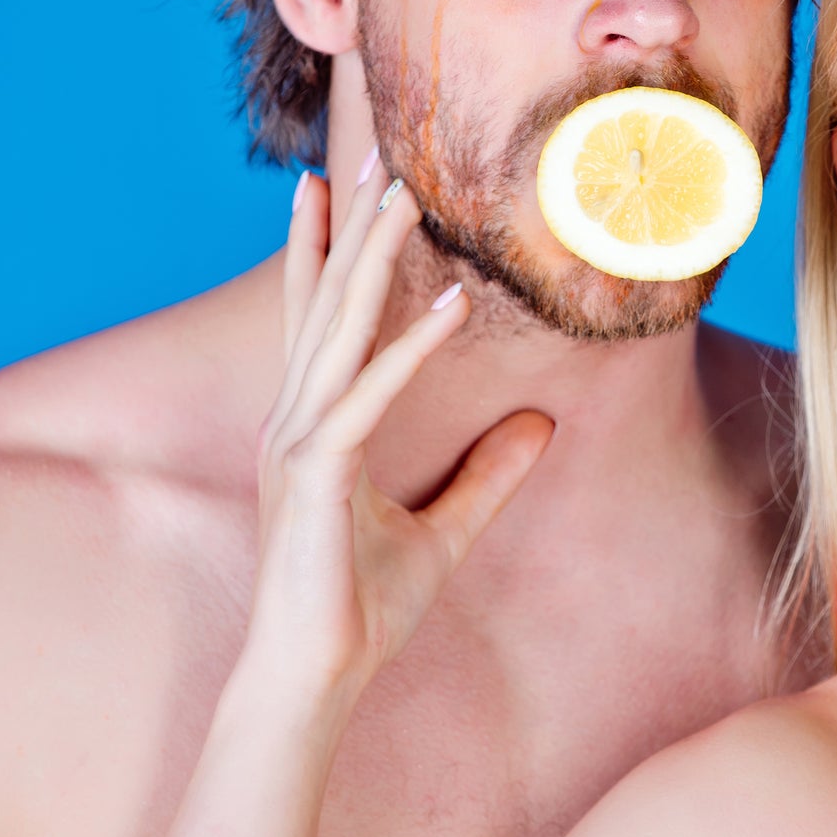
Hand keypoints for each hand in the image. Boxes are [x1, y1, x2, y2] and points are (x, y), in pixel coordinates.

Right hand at [245, 159, 552, 707]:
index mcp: (311, 428)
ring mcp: (297, 446)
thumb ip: (489, 476)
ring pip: (338, 330)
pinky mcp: (315, 478)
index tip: (336, 183)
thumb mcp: (444, 530)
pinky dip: (408, 350)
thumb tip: (543, 425)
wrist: (313, 681)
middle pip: (325, 304)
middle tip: (379, 156)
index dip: (324, 249)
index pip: (317, 320)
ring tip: (410, 197)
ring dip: (374, 260)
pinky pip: (366, 398)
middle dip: (352, 229)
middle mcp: (294, 423)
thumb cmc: (360, 611)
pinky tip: (448, 306)